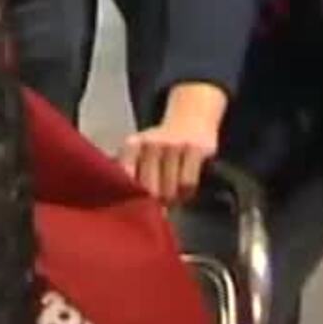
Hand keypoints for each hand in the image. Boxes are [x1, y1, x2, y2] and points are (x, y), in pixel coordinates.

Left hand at [118, 83, 223, 205]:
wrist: (191, 113)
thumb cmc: (160, 143)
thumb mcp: (139, 152)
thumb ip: (132, 176)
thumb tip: (132, 210)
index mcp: (132, 145)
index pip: (128, 181)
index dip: (134, 199)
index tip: (139, 205)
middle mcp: (151, 143)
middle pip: (151, 190)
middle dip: (156, 203)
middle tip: (161, 204)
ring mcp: (173, 145)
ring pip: (171, 190)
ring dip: (174, 199)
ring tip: (173, 194)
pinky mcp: (195, 149)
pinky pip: (188, 183)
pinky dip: (187, 192)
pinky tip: (185, 188)